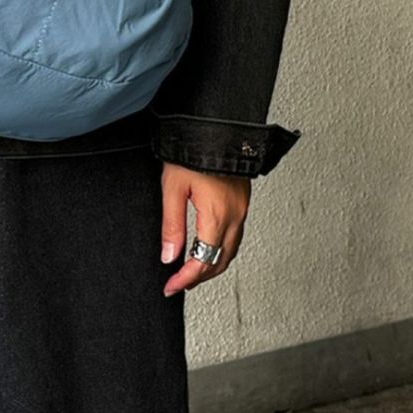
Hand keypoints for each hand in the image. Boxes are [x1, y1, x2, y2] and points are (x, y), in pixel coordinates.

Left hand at [159, 163, 250, 296]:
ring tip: (191, 271)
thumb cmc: (192, 152)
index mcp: (217, 215)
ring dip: (212, 265)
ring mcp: (242, 209)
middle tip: (179, 283)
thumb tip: (169, 256)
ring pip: (231, 251)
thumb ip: (172, 226)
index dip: (186, 278)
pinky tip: (208, 248)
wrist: (216, 126)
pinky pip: (235, 236)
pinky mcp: (243, 201)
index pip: (203, 260)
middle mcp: (235, 215)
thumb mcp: (172, 189)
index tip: (171, 287)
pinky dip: (221, 250)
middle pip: (220, 261)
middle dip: (199, 276)